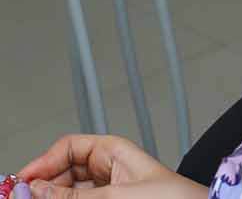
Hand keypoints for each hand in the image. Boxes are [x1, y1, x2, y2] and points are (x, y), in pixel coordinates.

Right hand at [15, 136, 206, 198]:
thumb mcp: (118, 196)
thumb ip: (75, 196)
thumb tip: (38, 190)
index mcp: (116, 152)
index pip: (70, 148)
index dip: (43, 163)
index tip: (22, 182)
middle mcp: (111, 171)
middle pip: (65, 174)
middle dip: (45, 186)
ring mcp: (112, 192)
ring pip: (72, 192)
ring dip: (55, 197)